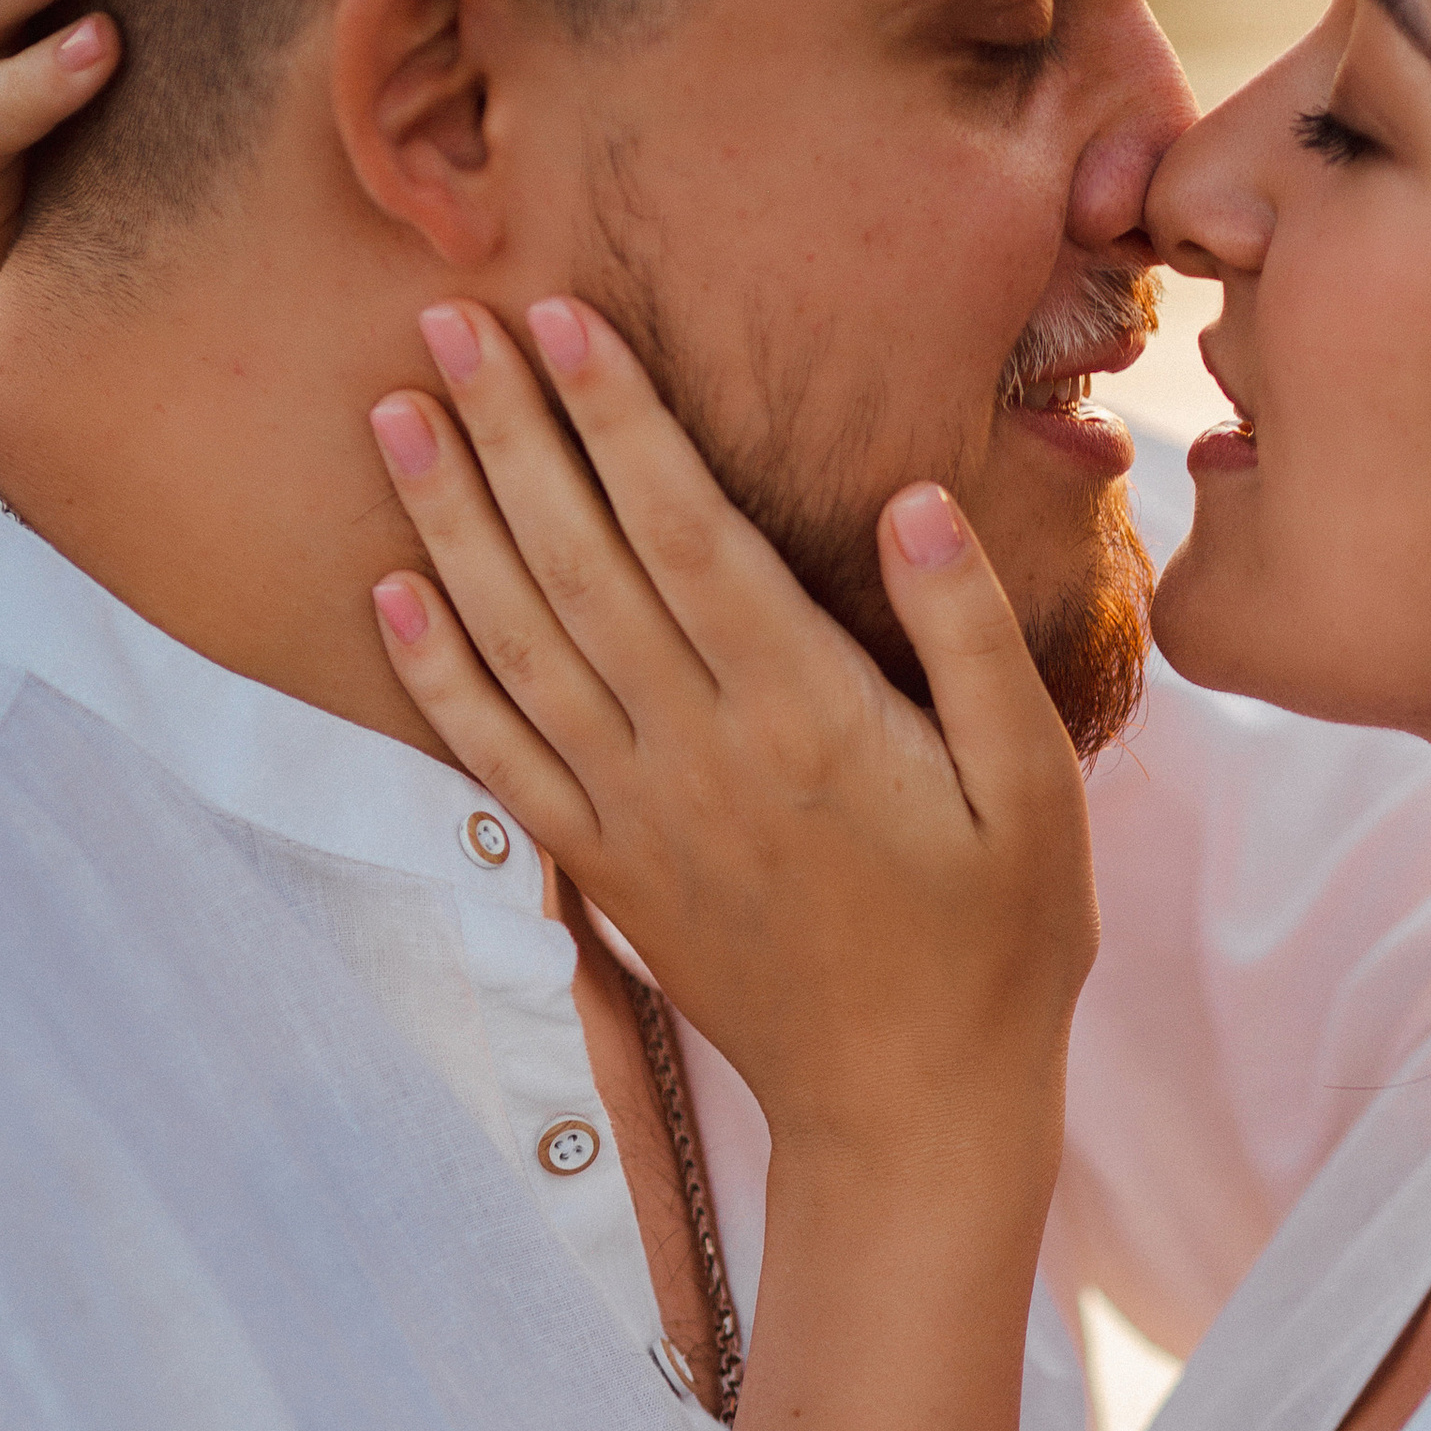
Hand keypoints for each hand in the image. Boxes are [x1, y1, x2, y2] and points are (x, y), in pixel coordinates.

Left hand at [367, 298, 1096, 1172]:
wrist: (910, 1112)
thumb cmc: (998, 943)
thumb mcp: (1037, 787)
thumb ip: (968, 640)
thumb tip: (908, 500)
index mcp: (806, 715)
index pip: (684, 532)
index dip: (616, 419)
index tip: (561, 318)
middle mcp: (699, 754)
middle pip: (577, 563)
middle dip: (508, 433)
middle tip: (443, 318)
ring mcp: (638, 816)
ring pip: (518, 644)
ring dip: (449, 525)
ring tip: (394, 417)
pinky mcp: (606, 872)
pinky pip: (498, 759)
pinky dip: (437, 674)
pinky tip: (393, 593)